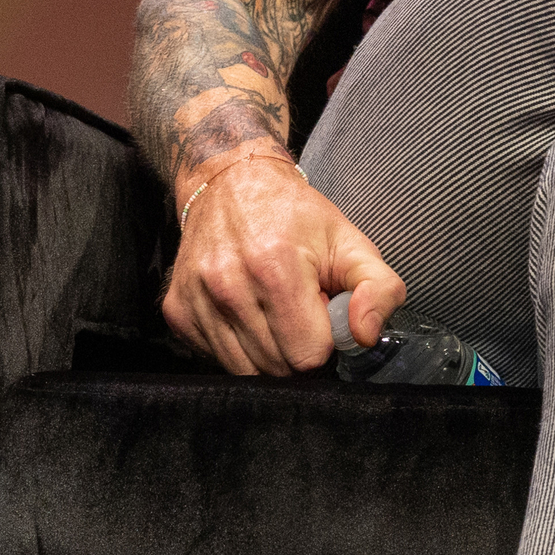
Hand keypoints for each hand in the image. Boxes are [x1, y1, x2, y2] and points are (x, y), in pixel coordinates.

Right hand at [162, 151, 399, 376]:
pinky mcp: (176, 310)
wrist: (229, 183)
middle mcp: (227, 284)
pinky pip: (216, 358)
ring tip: (271, 311)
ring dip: (266, 351)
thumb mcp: (350, 241)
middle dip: (295, 347)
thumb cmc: (296, 216)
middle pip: (276, 368)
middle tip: (296, 309)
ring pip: (244, 371)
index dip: (322, 338)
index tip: (319, 310)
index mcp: (276, 267)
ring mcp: (196, 299)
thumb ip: (378, 288)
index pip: (308, 354)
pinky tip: (244, 312)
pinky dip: (236, 346)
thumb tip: (365, 336)